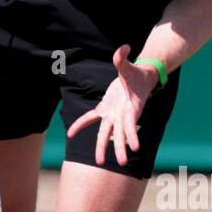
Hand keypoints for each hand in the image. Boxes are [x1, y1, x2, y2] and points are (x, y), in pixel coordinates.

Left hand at [67, 45, 159, 166]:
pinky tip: (71, 134)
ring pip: (107, 133)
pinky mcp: (105, 110)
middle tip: (120, 163)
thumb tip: (123, 47)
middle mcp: (122, 115)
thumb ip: (123, 59)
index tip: (135, 148)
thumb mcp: (130, 67)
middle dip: (120, 149)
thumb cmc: (137, 75)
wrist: (140, 79)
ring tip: (99, 162)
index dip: (132, 135)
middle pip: (120, 134)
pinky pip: (91, 118)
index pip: (132, 124)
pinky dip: (81, 124)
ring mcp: (113, 114)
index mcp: (131, 108)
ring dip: (103, 147)